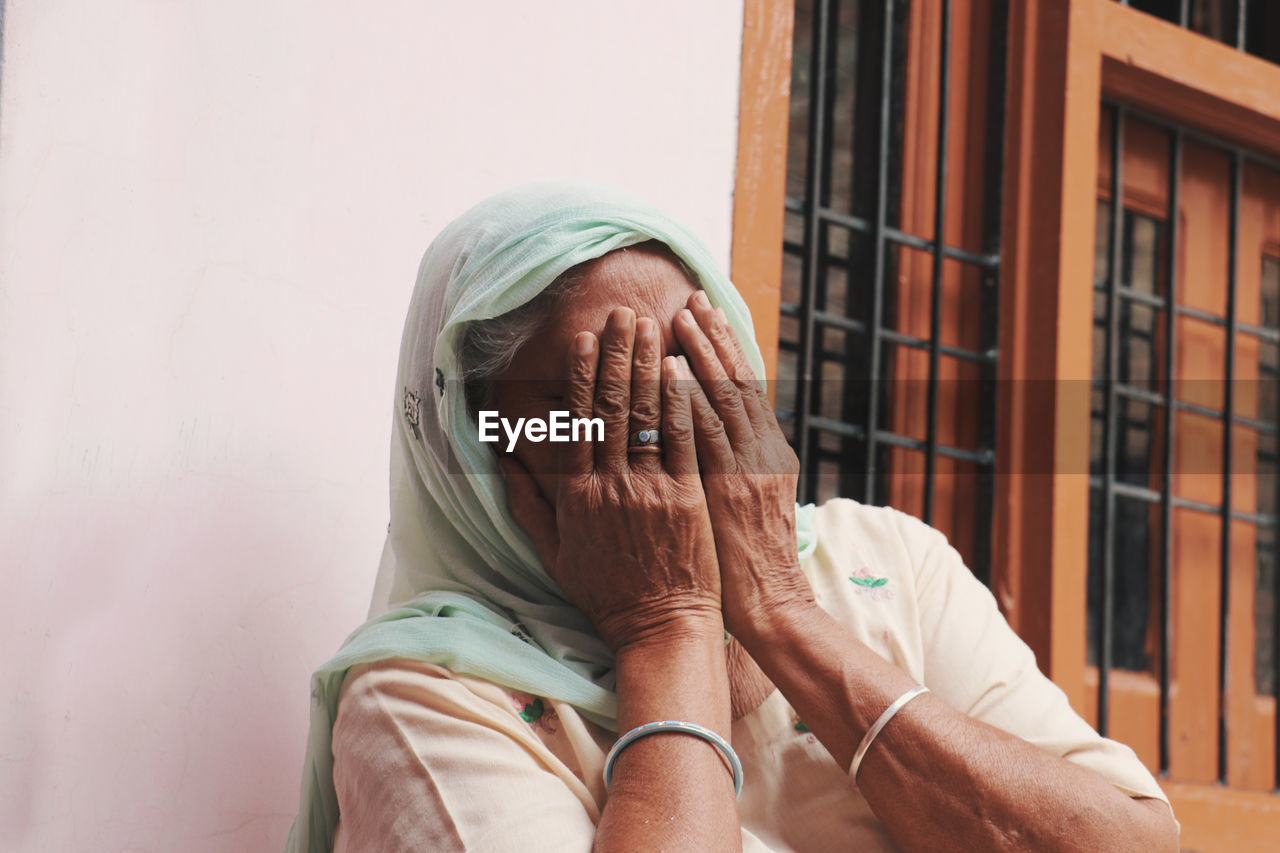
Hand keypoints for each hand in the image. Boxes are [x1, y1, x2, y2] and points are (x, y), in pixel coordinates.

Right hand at [500, 308, 722, 652]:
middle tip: (622, 313)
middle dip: (616, 355)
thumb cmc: (606, 594)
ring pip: (645, 415)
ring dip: (647, 365)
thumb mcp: (553, 553)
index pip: (576, 423)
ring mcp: (650, 489)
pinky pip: (681, 440)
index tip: (585, 340)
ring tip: (651, 325)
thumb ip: (525, 504)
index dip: (581, 378)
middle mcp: (610, 486)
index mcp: (576, 496)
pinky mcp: (687, 498)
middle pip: (610, 407)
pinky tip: (681, 369)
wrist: (660, 628)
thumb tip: (500, 461)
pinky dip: (679, 401)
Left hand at [672, 291, 813, 637]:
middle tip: (692, 298)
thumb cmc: (748, 558)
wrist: (771, 603)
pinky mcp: (732, 488)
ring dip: (703, 355)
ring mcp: (749, 467)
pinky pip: (709, 436)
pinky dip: (693, 400)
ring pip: (725, 398)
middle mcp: (762, 450)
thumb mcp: (749, 498)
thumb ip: (732, 459)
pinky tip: (674, 373)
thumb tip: (705, 425)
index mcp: (766, 451)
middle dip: (715, 337)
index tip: (702, 311)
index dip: (722, 346)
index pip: (742, 386)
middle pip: (737, 381)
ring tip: (680, 318)